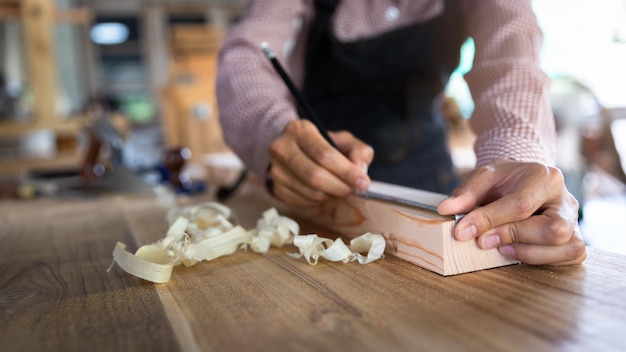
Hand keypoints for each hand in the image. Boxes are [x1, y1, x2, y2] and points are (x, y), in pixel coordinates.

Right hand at [268, 119, 373, 206]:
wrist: (293, 150)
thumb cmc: (321, 145)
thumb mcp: (342, 140)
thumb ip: (358, 151)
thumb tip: (360, 171)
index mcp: (299, 130)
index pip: (325, 155)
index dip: (347, 172)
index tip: (363, 182)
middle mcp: (282, 149)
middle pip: (315, 176)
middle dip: (340, 187)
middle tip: (354, 189)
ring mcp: (276, 170)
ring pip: (310, 192)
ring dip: (332, 195)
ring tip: (340, 189)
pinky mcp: (276, 188)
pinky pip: (303, 201)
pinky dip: (319, 201)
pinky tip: (325, 192)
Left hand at [437, 159, 586, 265]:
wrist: (523, 180)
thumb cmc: (505, 181)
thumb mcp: (483, 177)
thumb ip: (466, 193)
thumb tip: (446, 210)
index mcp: (545, 177)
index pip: (521, 204)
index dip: (489, 221)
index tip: (461, 232)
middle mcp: (565, 199)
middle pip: (552, 229)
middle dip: (513, 238)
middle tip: (483, 241)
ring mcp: (574, 222)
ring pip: (566, 246)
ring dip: (529, 253)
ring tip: (502, 248)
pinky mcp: (574, 239)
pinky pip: (571, 256)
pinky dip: (543, 259)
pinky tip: (517, 252)